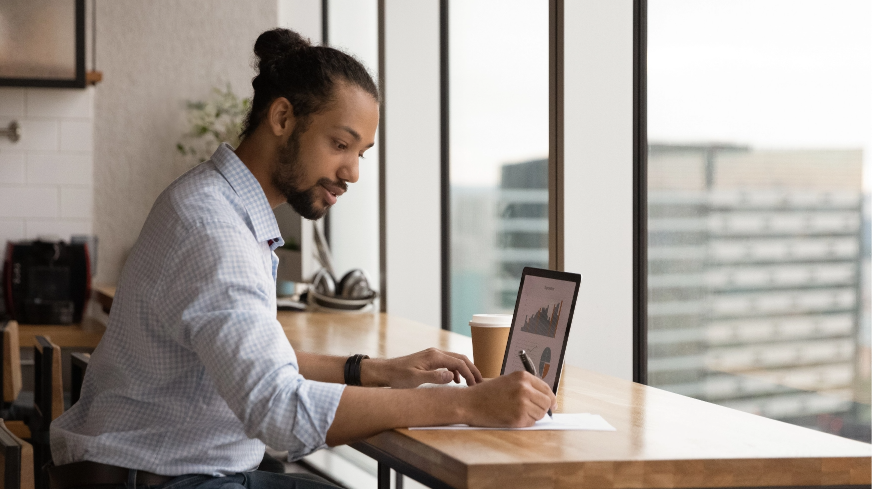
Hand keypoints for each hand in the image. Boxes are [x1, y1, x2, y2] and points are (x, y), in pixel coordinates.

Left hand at [361, 348, 482, 387]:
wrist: (384, 371)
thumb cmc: (398, 376)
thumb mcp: (415, 379)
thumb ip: (434, 377)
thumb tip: (452, 375)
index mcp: (434, 356)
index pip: (459, 362)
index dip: (470, 373)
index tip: (476, 385)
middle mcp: (435, 353)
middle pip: (460, 358)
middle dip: (471, 369)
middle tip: (480, 382)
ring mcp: (432, 356)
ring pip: (454, 360)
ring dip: (464, 370)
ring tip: (470, 382)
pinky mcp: (429, 360)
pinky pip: (447, 363)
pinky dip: (455, 370)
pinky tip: (455, 380)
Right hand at [459, 371, 556, 427]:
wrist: (470, 403)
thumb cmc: (487, 393)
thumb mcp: (508, 381)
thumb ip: (526, 386)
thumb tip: (546, 398)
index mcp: (523, 377)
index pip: (547, 389)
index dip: (550, 399)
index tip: (552, 405)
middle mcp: (525, 388)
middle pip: (547, 402)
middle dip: (542, 408)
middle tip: (533, 411)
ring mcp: (522, 403)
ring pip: (540, 414)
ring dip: (532, 416)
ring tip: (516, 412)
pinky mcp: (518, 418)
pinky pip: (531, 423)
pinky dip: (524, 422)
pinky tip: (511, 417)